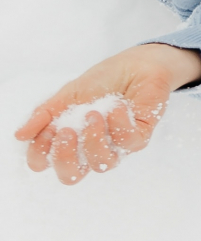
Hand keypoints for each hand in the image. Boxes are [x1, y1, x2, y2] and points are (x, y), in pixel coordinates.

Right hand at [14, 43, 200, 186]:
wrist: (137, 64)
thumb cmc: (103, 80)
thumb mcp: (68, 94)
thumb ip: (45, 113)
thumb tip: (20, 135)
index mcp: (70, 140)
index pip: (47, 163)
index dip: (40, 154)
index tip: (46, 130)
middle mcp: (91, 148)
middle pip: (71, 176)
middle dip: (64, 158)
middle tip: (66, 132)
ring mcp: (116, 146)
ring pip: (101, 164)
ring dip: (93, 139)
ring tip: (93, 113)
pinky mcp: (139, 138)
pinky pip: (128, 144)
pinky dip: (118, 124)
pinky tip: (115, 106)